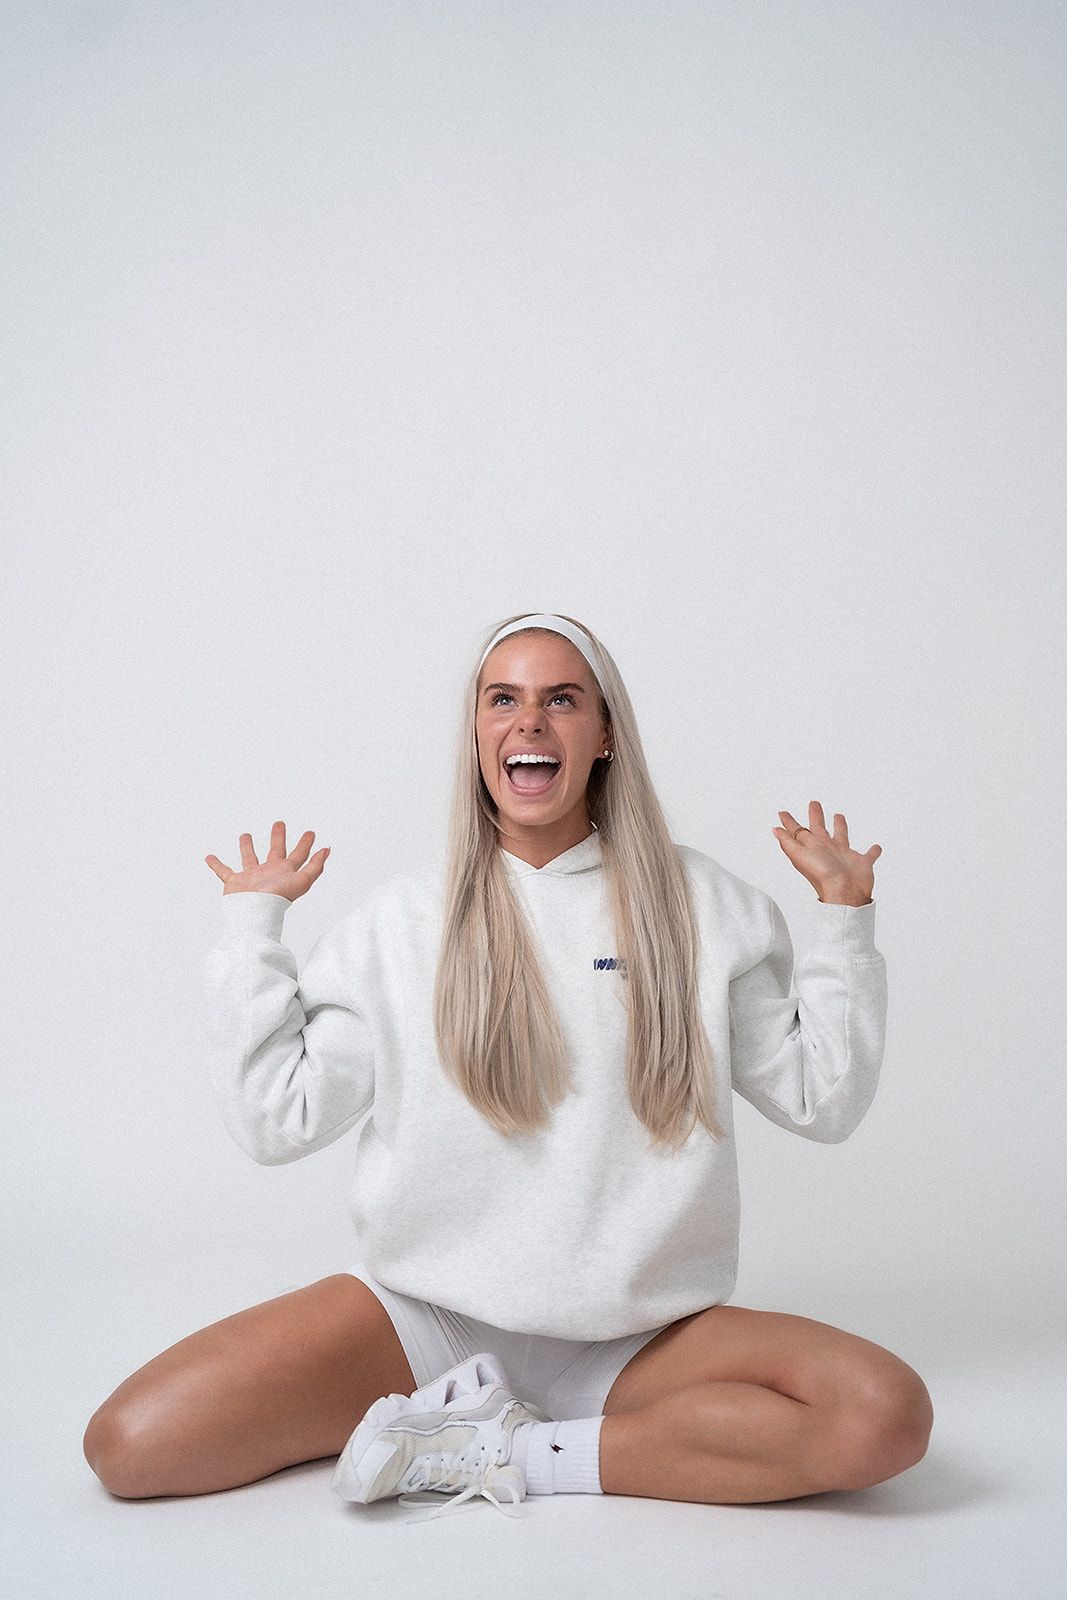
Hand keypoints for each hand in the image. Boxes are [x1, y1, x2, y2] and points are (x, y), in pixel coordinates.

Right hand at [205, 820, 330, 901]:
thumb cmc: (277, 899)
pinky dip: (216, 864)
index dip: (306, 843)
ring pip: (249, 858)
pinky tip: (209, 857)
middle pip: (275, 851)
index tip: (311, 832)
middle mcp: (269, 873)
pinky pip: (223, 871)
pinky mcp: (234, 883)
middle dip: (278, 837)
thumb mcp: (302, 881)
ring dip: (247, 847)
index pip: (299, 855)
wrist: (255, 913)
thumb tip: (328, 850)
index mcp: (285, 872)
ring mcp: (251, 878)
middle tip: (279, 823)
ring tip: (245, 835)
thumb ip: (315, 866)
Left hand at [772, 800, 880, 904]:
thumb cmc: (822, 874)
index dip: (790, 822)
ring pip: (842, 837)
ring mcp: (844, 856)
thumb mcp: (800, 854)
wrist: (845, 891)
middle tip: (814, 804)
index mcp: (812, 847)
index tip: (783, 813)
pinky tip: (876, 847)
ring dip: (840, 826)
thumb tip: (775, 830)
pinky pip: (869, 854)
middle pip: (819, 828)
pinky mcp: (862, 862)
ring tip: (839, 816)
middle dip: (816, 816)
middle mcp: (827, 849)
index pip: (798, 831)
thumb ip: (788, 842)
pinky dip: (873, 851)